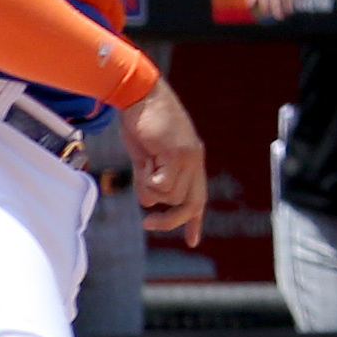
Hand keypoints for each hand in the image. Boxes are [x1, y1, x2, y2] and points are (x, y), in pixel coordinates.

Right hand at [120, 78, 207, 243]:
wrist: (139, 94)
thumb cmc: (141, 121)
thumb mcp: (146, 156)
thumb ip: (151, 177)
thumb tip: (150, 202)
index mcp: (191, 160)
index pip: (198, 196)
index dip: (194, 221)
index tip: (193, 242)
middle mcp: (195, 161)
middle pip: (190, 204)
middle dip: (170, 220)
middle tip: (148, 223)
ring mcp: (189, 157)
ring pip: (172, 196)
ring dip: (150, 190)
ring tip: (144, 164)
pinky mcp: (178, 154)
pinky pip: (163, 185)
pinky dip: (148, 181)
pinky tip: (145, 160)